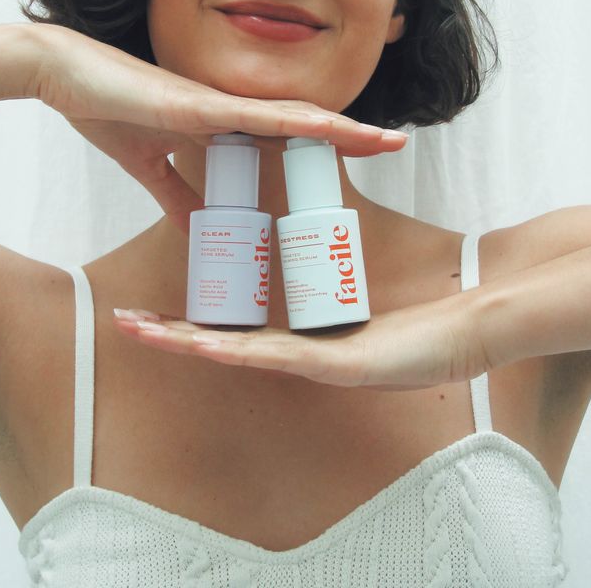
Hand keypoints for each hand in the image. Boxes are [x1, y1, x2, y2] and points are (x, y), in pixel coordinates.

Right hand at [28, 24, 407, 231]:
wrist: (65, 77)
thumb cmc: (104, 109)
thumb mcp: (146, 166)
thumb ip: (175, 196)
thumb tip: (198, 231)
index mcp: (217, 123)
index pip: (283, 136)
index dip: (322, 145)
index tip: (358, 156)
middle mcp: (227, 110)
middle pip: (302, 125)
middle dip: (349, 136)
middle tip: (393, 145)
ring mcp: (216, 104)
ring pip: (293, 117)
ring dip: (342, 128)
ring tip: (386, 138)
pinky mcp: (196, 105)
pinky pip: (256, 115)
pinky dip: (295, 121)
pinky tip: (330, 125)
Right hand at [113, 291, 490, 389]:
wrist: (466, 330)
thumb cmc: (417, 316)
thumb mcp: (366, 290)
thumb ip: (335, 268)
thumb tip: (315, 225)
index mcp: (298, 339)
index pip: (229, 332)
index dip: (186, 325)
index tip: (151, 313)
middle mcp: (297, 356)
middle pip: (218, 344)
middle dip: (169, 334)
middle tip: (123, 323)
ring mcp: (313, 364)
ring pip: (234, 354)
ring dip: (185, 343)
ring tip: (141, 332)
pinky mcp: (335, 365)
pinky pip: (276, 356)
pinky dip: (234, 351)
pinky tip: (201, 345)